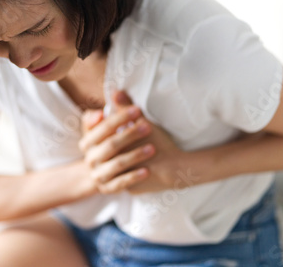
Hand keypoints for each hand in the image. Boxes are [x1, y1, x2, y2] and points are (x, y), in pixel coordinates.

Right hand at [79, 92, 154, 193]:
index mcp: (88, 140)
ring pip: (116, 164)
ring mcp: (98, 174)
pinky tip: (147, 171)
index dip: (120, 118)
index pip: (103, 127)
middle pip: (110, 144)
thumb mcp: (116, 128)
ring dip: (135, 155)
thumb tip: (117, 92)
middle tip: (148, 127)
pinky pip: (121, 183)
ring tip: (152, 148)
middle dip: (130, 135)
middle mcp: (90, 158)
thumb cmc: (119, 144)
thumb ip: (116, 110)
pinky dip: (133, 177)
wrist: (116, 172)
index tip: (137, 110)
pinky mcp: (108, 189)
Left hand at [81, 91, 219, 194]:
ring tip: (123, 153)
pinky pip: (126, 182)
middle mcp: (116, 169)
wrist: (178, 170)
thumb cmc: (160, 145)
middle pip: (108, 157)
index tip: (113, 130)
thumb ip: (125, 108)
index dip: (107, 134)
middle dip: (111, 148)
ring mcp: (123, 182)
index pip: (104, 142)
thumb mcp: (142, 124)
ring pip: (115, 172)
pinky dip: (128, 175)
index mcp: (115, 152)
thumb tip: (114, 91)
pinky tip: (131, 167)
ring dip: (118, 162)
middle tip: (115, 142)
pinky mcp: (133, 191)